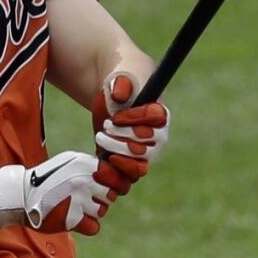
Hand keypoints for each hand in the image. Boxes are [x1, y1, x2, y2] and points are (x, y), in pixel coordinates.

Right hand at [0, 151, 112, 236]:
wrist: (21, 195)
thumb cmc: (47, 179)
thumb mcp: (69, 162)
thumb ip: (92, 166)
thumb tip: (114, 174)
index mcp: (85, 163)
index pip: (118, 176)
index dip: (113, 184)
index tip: (102, 187)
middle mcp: (84, 179)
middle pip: (111, 195)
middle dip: (100, 199)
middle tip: (83, 199)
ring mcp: (78, 198)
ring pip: (102, 211)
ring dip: (91, 212)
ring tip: (73, 207)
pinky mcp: (72, 218)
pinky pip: (94, 227)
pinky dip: (86, 226)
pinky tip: (73, 219)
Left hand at [90, 72, 170, 195]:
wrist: (111, 94)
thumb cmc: (120, 82)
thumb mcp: (120, 76)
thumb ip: (122, 82)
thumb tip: (120, 94)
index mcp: (160, 115)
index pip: (155, 122)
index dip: (134, 120)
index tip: (116, 116)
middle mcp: (156, 138)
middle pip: (145, 150)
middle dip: (121, 139)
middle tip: (106, 126)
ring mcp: (143, 154)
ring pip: (137, 169)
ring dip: (117, 158)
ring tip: (101, 139)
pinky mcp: (127, 164)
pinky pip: (125, 181)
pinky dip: (111, 176)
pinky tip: (97, 163)